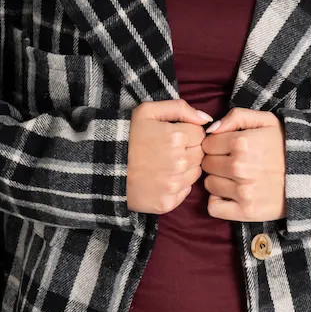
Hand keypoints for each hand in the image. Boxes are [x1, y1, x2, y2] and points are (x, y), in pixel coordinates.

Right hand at [126, 99, 212, 214]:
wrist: (104, 167)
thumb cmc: (128, 136)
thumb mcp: (148, 111)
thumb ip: (180, 108)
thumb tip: (206, 119)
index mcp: (177, 137)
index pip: (200, 134)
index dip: (187, 133)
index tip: (173, 136)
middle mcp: (179, 162)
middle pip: (200, 154)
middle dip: (188, 150)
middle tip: (167, 150)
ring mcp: (174, 184)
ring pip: (195, 173)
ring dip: (184, 168)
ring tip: (163, 164)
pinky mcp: (167, 203)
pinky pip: (184, 191)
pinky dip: (176, 186)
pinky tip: (160, 179)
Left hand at [199, 108, 286, 221]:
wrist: (310, 177)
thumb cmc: (284, 146)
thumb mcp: (266, 121)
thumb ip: (236, 116)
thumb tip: (210, 129)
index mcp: (241, 142)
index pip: (207, 144)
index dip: (216, 145)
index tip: (227, 148)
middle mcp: (240, 167)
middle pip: (207, 164)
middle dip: (216, 162)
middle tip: (232, 163)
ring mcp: (243, 191)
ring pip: (209, 184)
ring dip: (218, 181)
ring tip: (235, 178)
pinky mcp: (246, 211)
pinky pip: (214, 207)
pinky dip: (218, 202)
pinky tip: (230, 195)